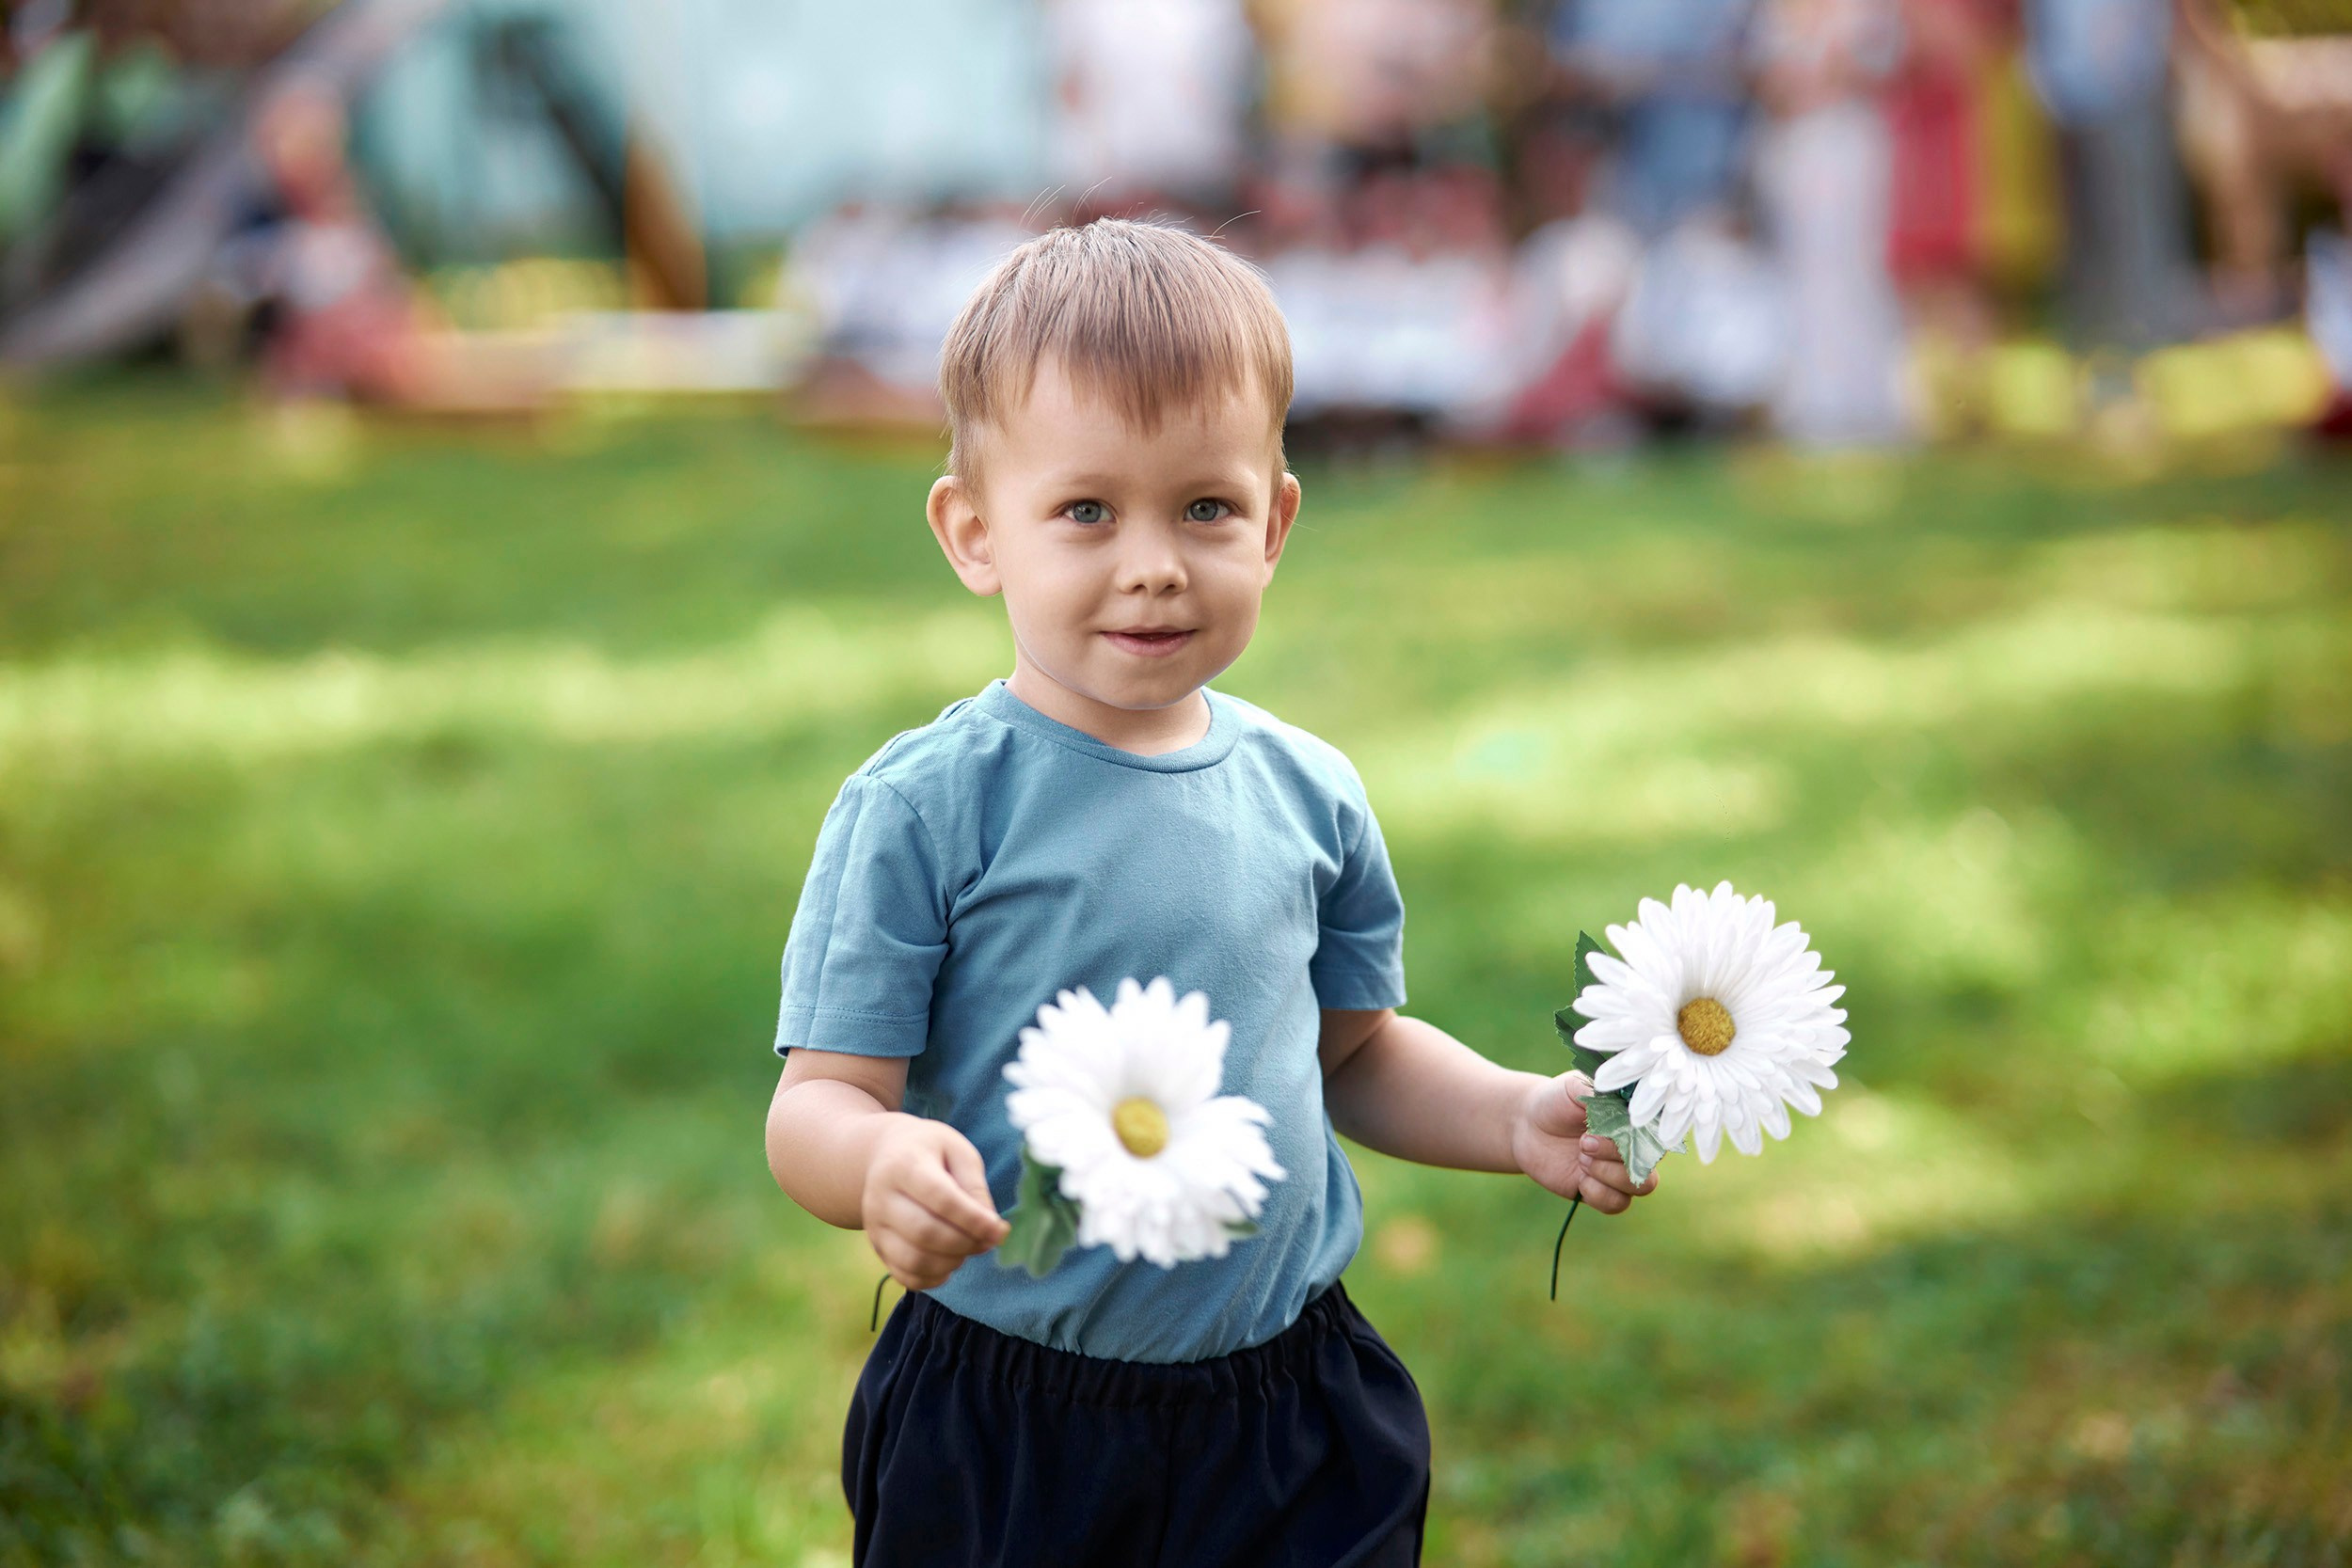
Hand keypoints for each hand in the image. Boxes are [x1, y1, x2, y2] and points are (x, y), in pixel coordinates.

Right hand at [861, 1115, 1009, 1289]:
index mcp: (904, 1164)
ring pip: (913, 1260)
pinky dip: (934, 1278)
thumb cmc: (930, 1151)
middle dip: (965, 1243)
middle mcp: (881, 1197)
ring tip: (968, 1248)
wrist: (886, 1155)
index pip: (940, 1199)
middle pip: (925, 1233)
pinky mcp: (877, 1247)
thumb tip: (990, 1228)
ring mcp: (875, 1226)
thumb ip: (974, 1187)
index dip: (973, 1220)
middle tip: (988, 1240)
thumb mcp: (958, 1151)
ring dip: (951, 1262)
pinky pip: (905, 1276)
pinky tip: (950, 1262)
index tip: (999, 1230)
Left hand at [1509, 1070, 1658, 1214]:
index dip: (1638, 1134)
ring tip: (1581, 1157)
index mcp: (1635, 1120)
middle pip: (1650, 1162)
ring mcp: (1619, 1171)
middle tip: (1584, 1142)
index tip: (1610, 1127)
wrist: (1526, 1125)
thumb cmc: (1556, 1100)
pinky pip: (1617, 1203)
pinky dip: (1598, 1192)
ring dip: (1608, 1173)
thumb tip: (1622, 1101)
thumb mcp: (1576, 1087)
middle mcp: (1634, 1147)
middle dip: (1616, 1155)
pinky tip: (1579, 1178)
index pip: (1658, 1132)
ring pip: (1640, 1186)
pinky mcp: (1602, 1191)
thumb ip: (1600, 1093)